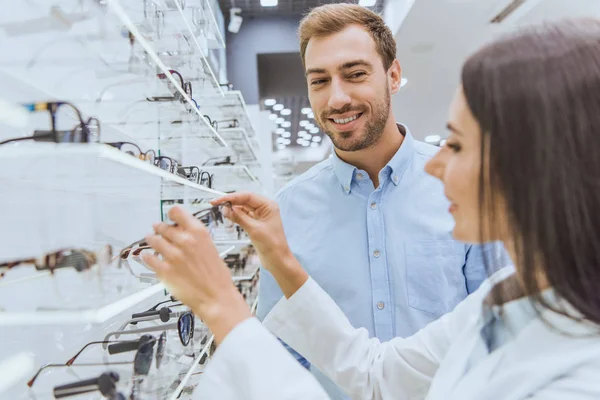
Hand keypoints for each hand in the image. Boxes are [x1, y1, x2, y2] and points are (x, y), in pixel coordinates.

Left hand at [142, 206, 250, 343]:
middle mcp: (184, 241)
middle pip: (163, 226)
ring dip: (151, 239)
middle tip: (157, 228)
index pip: (177, 212)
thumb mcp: (211, 248)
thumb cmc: (218, 277)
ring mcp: (173, 256)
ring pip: (153, 240)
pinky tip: (146, 256)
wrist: (216, 297)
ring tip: (150, 239)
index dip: (171, 213)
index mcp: (199, 233)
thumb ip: (196, 238)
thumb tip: (183, 231)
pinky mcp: (164, 271)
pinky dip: (146, 256)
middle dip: (160, 227)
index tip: (169, 215)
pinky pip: (149, 258)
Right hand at [212, 192, 308, 298]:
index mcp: (268, 206)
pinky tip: (228, 215)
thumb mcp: (254, 229)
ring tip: (221, 210)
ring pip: (243, 208)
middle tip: (216, 203)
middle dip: (231, 201)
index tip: (220, 200)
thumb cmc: (272, 245)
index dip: (232, 197)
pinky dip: (235, 215)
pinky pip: (243, 216)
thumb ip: (239, 217)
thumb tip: (226, 209)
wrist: (277, 260)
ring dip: (232, 208)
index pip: (247, 196)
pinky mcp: (256, 224)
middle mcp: (265, 209)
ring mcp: (260, 216)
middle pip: (244, 200)